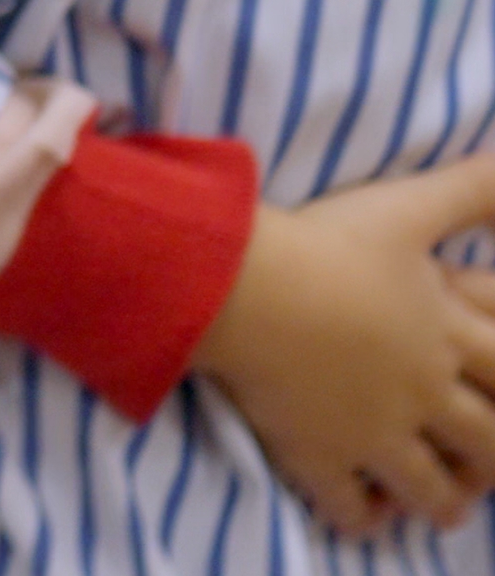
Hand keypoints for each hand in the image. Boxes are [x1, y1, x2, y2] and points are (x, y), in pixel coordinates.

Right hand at [193, 155, 494, 536]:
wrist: (236, 284)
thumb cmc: (320, 243)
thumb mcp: (403, 207)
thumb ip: (472, 189)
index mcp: (445, 333)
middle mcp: (423, 390)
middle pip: (488, 442)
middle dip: (494, 456)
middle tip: (485, 460)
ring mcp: (373, 430)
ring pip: (432, 488)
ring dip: (443, 500)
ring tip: (438, 501)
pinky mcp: (318, 454)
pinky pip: (352, 507)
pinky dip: (366, 515)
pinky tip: (366, 505)